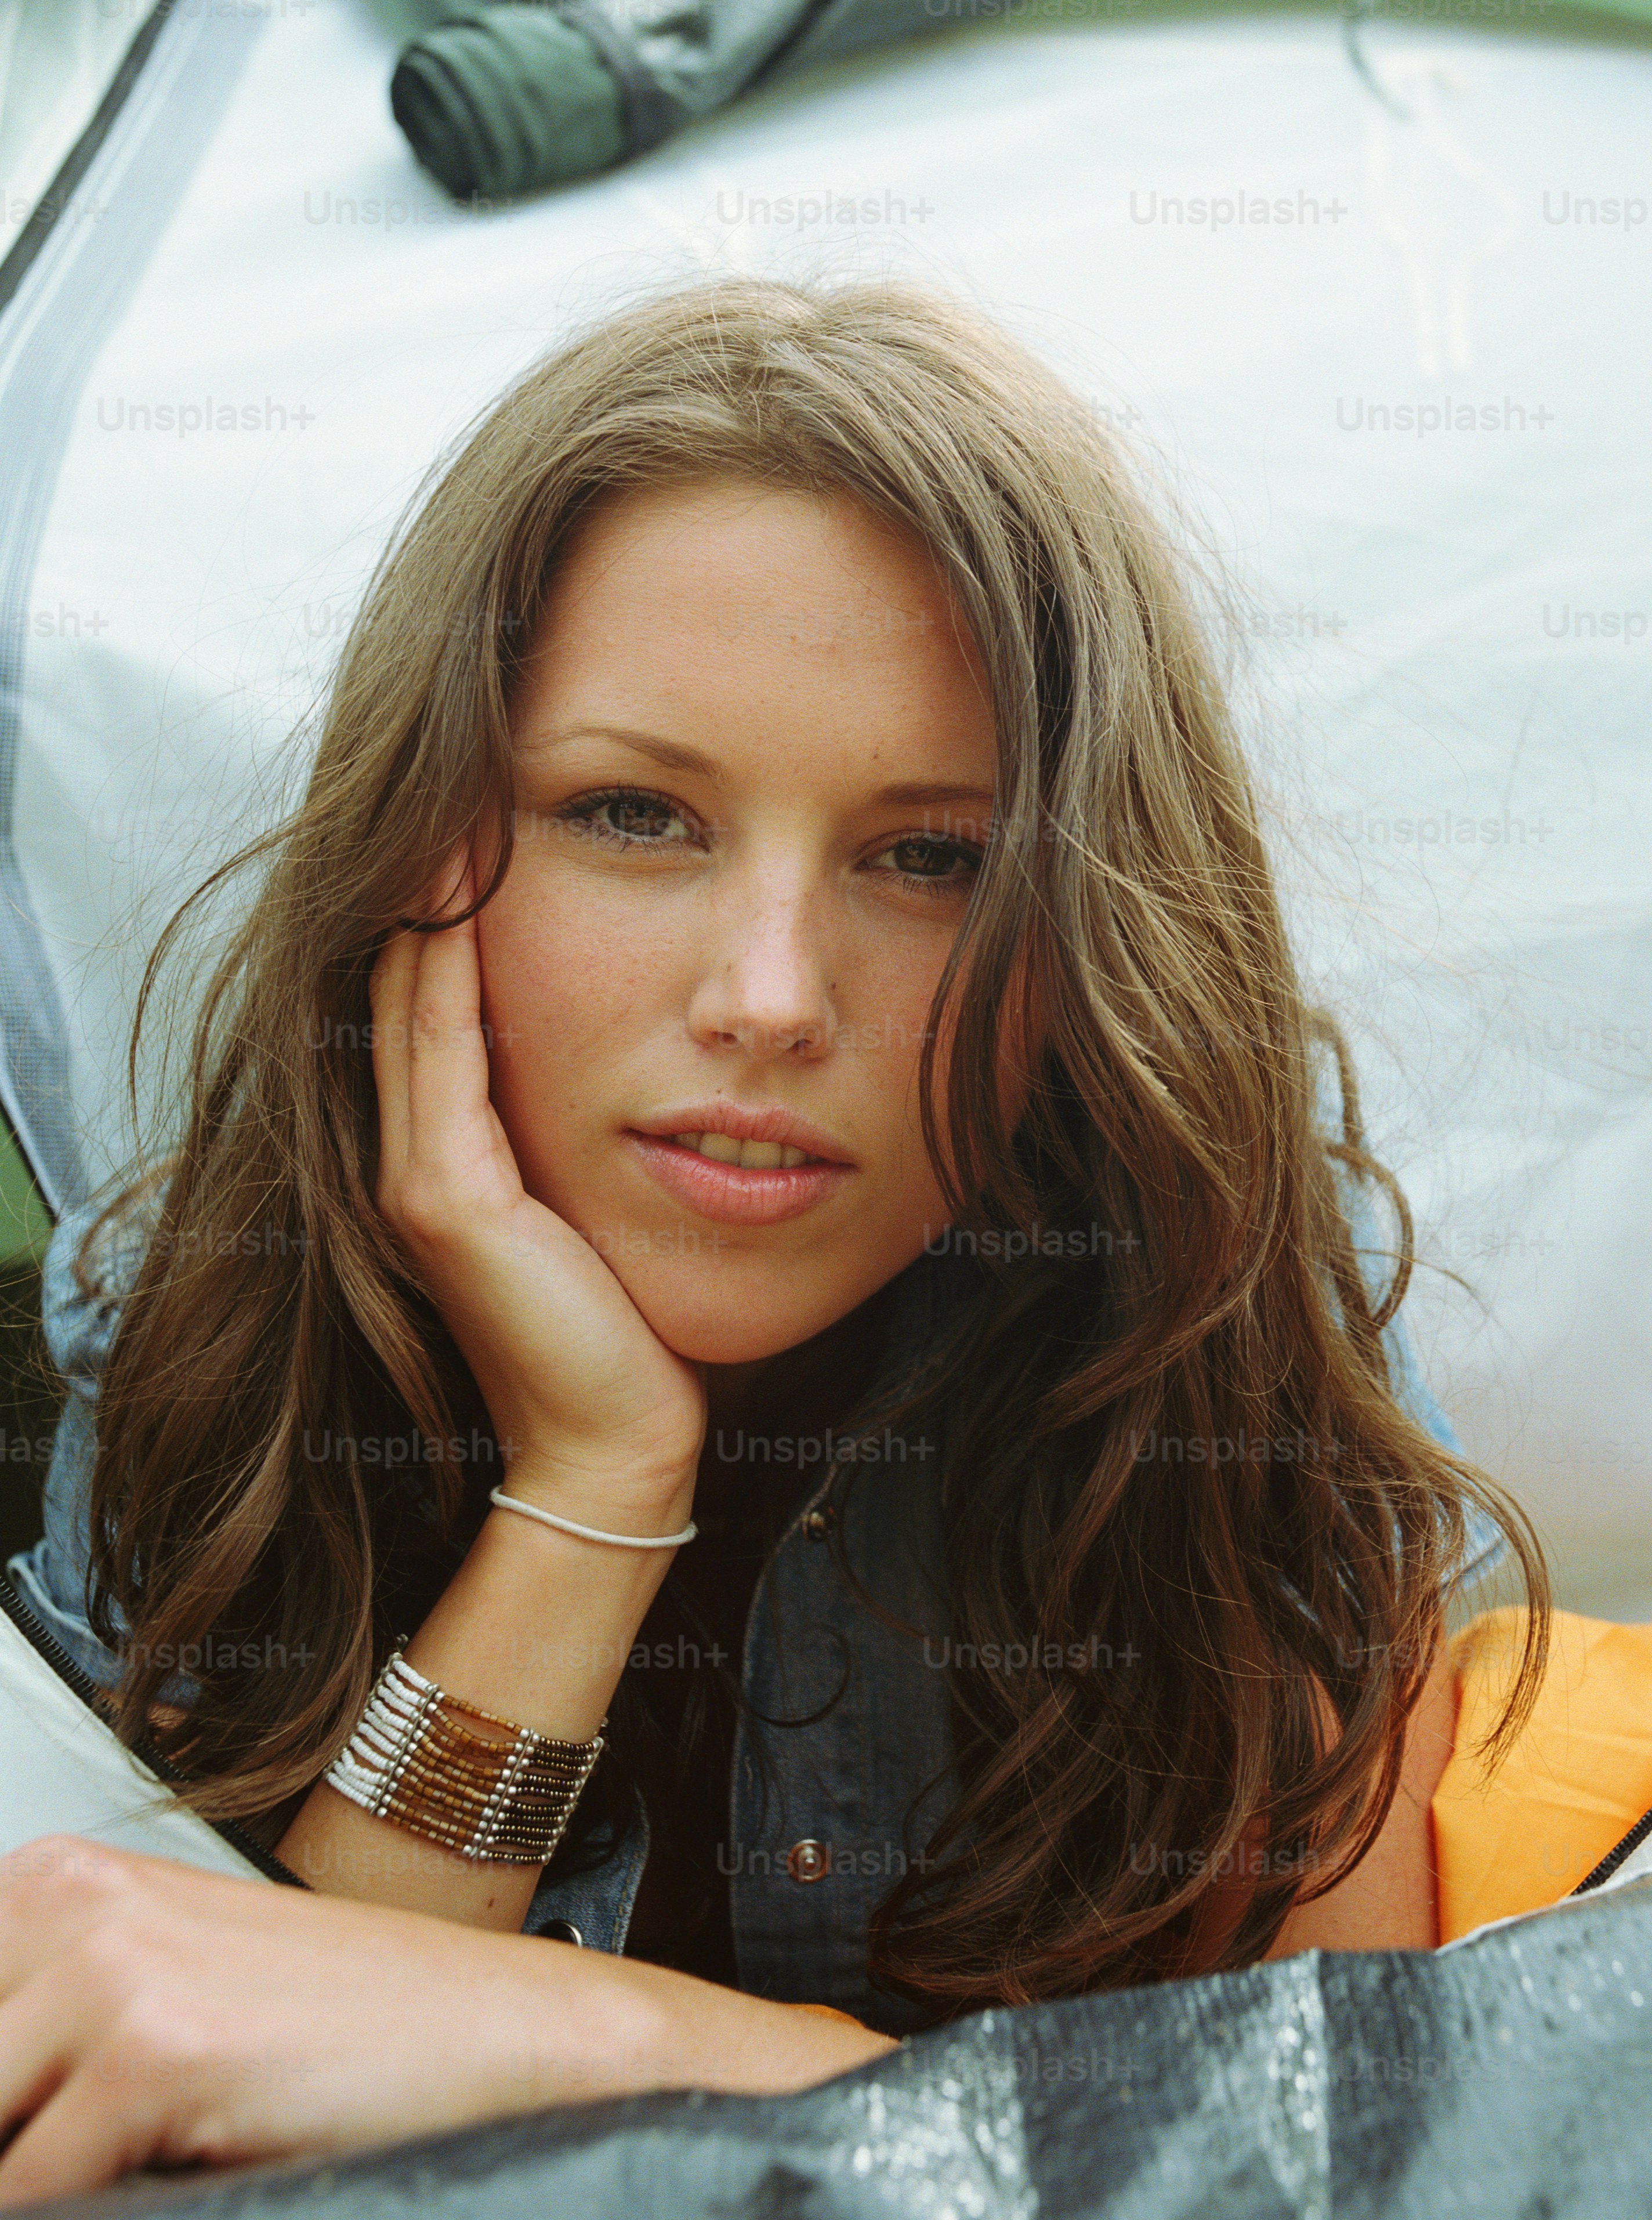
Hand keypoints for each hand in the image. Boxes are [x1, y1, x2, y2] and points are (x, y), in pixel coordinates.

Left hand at [0, 1836, 894, 2204]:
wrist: (504, 2035)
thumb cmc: (350, 2028)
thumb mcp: (166, 1997)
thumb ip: (47, 2038)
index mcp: (61, 1878)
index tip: (35, 2128)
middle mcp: (72, 1898)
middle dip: (12, 2141)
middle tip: (92, 2163)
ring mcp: (112, 1963)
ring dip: (38, 2187)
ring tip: (138, 2172)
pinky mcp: (154, 2046)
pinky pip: (33, 2200)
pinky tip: (173, 2188)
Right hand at [371, 840, 705, 1529]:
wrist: (623, 1441)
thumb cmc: (640, 1326)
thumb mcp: (617, 1204)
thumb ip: (609, 1131)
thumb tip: (678, 1056)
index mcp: (457, 1158)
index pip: (439, 1002)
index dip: (453, 910)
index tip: (489, 815)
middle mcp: (419, 1160)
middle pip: (406, 987)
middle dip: (429, 886)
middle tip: (458, 778)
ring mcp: (418, 1178)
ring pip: (408, 1006)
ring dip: (427, 906)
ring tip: (450, 809)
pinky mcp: (443, 1200)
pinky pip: (438, 1057)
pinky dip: (443, 974)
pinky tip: (462, 904)